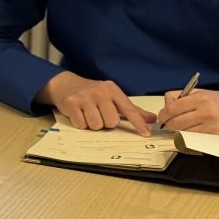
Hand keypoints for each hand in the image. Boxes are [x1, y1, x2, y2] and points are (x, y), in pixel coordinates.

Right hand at [36, 71, 156, 135]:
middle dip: (106, 123)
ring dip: (93, 124)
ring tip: (88, 114)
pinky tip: (79, 114)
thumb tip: (151, 119)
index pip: (129, 109)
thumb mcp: (112, 97)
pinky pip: (82, 125)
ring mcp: (85, 97)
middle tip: (99, 114)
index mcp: (112, 90)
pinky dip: (81, 123)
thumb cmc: (92, 93)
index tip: (146, 134)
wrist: (66, 84)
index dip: (138, 123)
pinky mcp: (71, 103)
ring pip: (97, 125)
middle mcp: (100, 91)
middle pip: (112, 122)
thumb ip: (131, 110)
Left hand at [157, 89, 218, 136]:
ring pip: (183, 134)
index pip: (173, 108)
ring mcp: (211, 127)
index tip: (162, 117)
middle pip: (175, 123)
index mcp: (201, 98)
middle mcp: (206, 112)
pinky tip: (188, 134)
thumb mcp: (201, 92)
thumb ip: (181, 96)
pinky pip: (193, 141)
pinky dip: (187, 139)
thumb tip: (166, 103)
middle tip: (168, 125)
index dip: (163, 114)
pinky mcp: (215, 138)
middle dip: (168, 125)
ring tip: (179, 129)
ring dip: (177, 133)